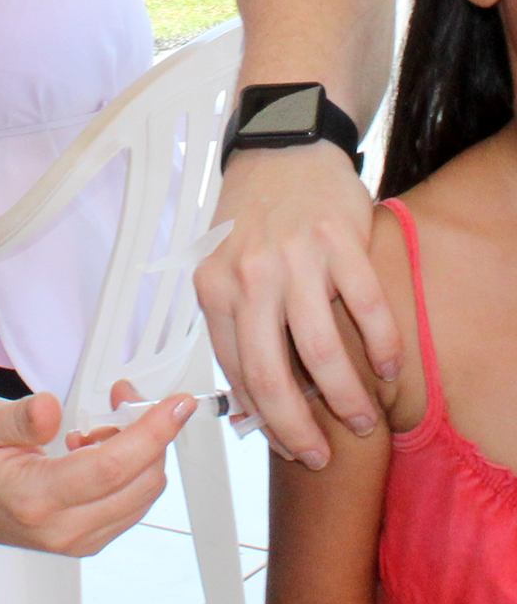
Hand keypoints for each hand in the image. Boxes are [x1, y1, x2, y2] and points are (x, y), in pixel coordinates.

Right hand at [0, 390, 193, 555]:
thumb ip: (16, 417)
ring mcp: (75, 541)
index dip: (151, 433)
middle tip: (122, 397)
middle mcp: (61, 529)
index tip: (175, 405)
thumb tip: (50, 409)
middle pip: (139, 483)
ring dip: (141, 453)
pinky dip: (131, 471)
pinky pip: (131, 504)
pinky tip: (98, 449)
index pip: (111, 468)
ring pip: (142, 495)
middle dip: (148, 433)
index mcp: (33, 498)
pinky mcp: (85, 540)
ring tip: (99, 425)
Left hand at [194, 141, 392, 470]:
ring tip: (362, 421)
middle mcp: (248, 276)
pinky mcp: (338, 240)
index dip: (263, 419)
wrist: (280, 148)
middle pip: (272, 373)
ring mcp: (294, 258)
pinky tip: (389, 369)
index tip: (285, 446)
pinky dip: (382, 346)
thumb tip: (250, 403)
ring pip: (322, 350)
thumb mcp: (222, 268)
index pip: (235, 372)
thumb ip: (234, 325)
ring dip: (346, 396)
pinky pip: (366, 307)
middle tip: (322, 455)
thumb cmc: (250, 219)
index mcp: (214, 289)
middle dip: (299, 426)